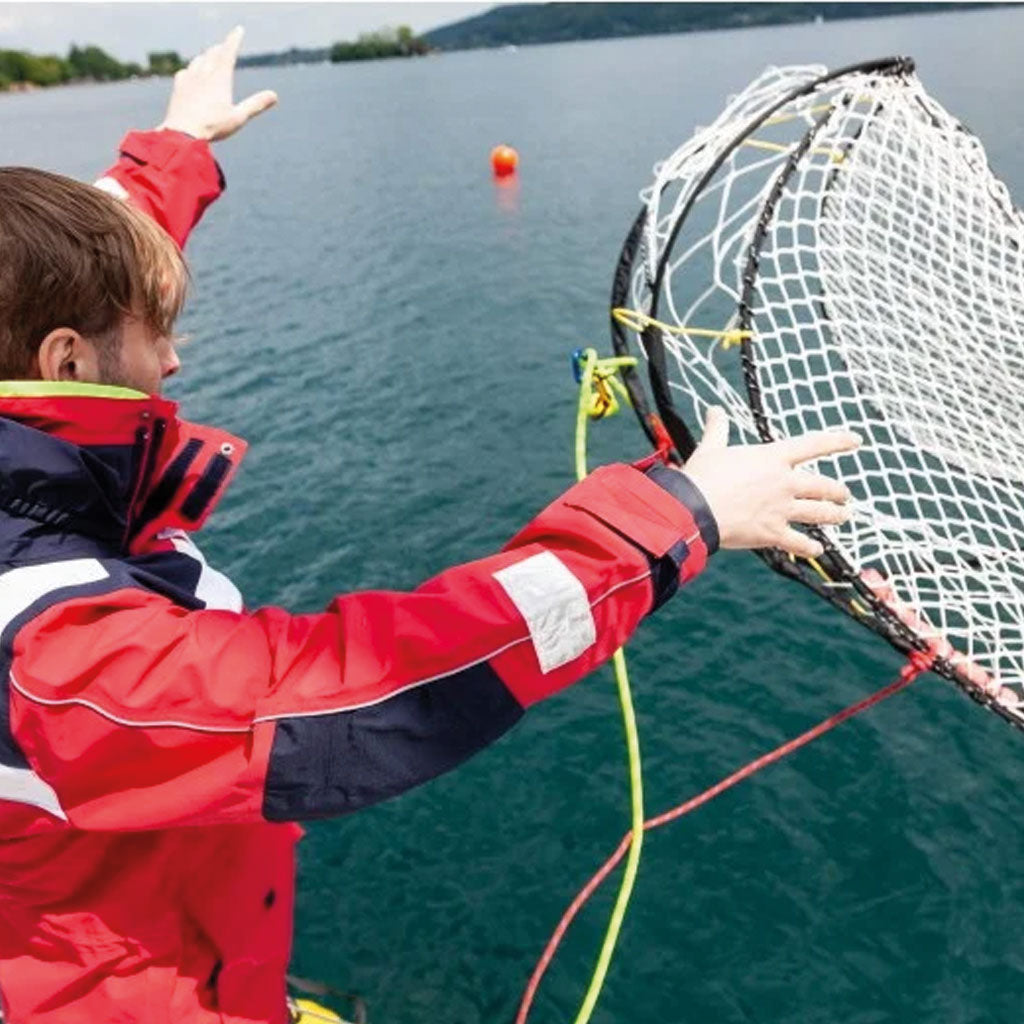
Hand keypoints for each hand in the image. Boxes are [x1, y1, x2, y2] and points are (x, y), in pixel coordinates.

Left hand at [157, 27, 277, 141]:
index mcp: (220, 78)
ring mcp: (189, 79)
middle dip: (220, 49)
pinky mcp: (179, 88)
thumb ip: (255, 105)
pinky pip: (185, 72)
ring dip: (206, 57)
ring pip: (198, 61)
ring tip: (209, 57)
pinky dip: (191, 69)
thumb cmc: (213, 127)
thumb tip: (274, 95)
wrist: (183, 133)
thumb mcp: (238, 117)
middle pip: (212, 54)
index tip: (239, 30)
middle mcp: (203, 74)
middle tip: (224, 46)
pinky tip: (190, 73)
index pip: (228, 52)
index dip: (234, 40)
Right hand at [683, 407, 859, 558]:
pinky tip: (818, 549)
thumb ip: (718, 428)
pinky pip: (799, 542)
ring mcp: (782, 509)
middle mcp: (785, 482)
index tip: (856, 441)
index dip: (838, 442)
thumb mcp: (711, 447)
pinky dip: (810, 547)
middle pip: (823, 486)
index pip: (814, 445)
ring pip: (819, 513)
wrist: (695, 509)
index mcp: (773, 457)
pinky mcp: (773, 533)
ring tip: (844, 516)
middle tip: (844, 494)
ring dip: (835, 515)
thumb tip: (714, 410)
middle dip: (837, 491)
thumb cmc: (702, 476)